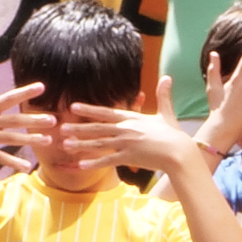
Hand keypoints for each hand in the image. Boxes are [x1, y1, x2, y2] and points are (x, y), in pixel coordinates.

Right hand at [0, 77, 50, 171]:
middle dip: (34, 119)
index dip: (24, 92)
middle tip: (53, 119)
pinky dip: (12, 162)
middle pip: (14, 120)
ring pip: (10, 139)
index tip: (42, 87)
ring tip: (47, 140)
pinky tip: (26, 167)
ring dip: (30, 140)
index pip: (7, 99)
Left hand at [60, 79, 202, 173]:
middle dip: (78, 127)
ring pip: (98, 143)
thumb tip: (168, 77)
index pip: (106, 112)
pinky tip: (81, 165)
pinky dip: (94, 163)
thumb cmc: (174, 135)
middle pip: (97, 127)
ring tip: (65, 144)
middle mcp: (126, 129)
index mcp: (132, 118)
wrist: (180, 152)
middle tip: (62, 127)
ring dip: (80, 144)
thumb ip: (163, 96)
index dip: (89, 109)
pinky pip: (108, 160)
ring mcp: (126, 143)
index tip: (74, 106)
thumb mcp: (167, 113)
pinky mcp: (129, 157)